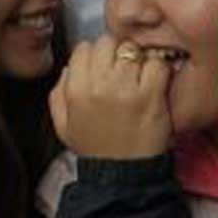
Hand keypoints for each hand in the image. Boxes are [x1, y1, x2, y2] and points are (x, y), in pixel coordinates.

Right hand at [48, 39, 173, 158]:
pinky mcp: (152, 95)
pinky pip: (156, 63)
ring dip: (138, 60)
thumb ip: (58, 93)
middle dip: (116, 53)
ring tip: (139, 77)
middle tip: (123, 70)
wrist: (123, 175)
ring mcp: (127, 88)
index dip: (95, 55)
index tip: (103, 66)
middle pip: (108, 43)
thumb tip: (70, 68)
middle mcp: (98, 85)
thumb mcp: (63, 125)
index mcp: (76, 89)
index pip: (84, 48)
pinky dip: (159, 70)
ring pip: (132, 49)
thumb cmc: (96, 149)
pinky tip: (155, 83)